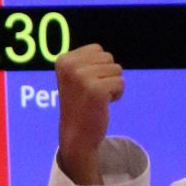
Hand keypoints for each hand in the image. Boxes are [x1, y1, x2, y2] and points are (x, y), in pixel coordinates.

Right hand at [56, 44, 123, 184]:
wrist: (77, 136)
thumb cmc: (80, 105)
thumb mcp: (75, 78)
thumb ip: (86, 62)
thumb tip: (104, 54)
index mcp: (64, 60)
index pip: (97, 49)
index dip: (98, 68)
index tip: (86, 85)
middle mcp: (71, 66)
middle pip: (108, 57)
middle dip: (107, 75)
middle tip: (93, 93)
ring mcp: (82, 77)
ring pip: (117, 69)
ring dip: (112, 85)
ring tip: (97, 99)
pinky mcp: (96, 90)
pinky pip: (121, 83)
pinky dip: (117, 95)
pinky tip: (103, 105)